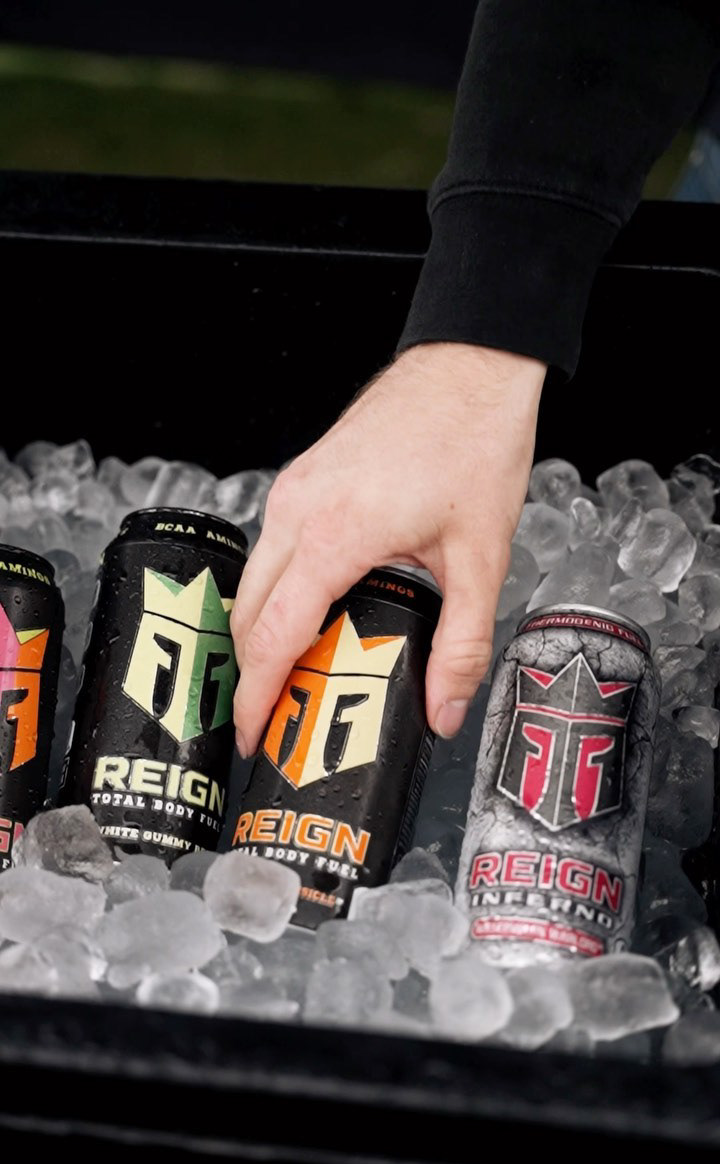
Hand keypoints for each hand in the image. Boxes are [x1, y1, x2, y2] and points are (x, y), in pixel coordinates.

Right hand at [231, 341, 545, 756]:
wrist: (469, 368)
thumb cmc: (473, 444)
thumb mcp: (481, 559)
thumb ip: (462, 644)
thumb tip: (444, 709)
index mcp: (333, 535)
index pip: (271, 635)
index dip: (255, 695)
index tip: (251, 735)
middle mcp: (298, 510)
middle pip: (246, 613)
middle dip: (250, 674)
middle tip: (272, 721)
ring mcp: (294, 490)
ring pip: (252, 580)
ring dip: (260, 632)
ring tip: (291, 678)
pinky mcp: (303, 479)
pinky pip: (271, 549)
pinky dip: (275, 593)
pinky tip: (311, 616)